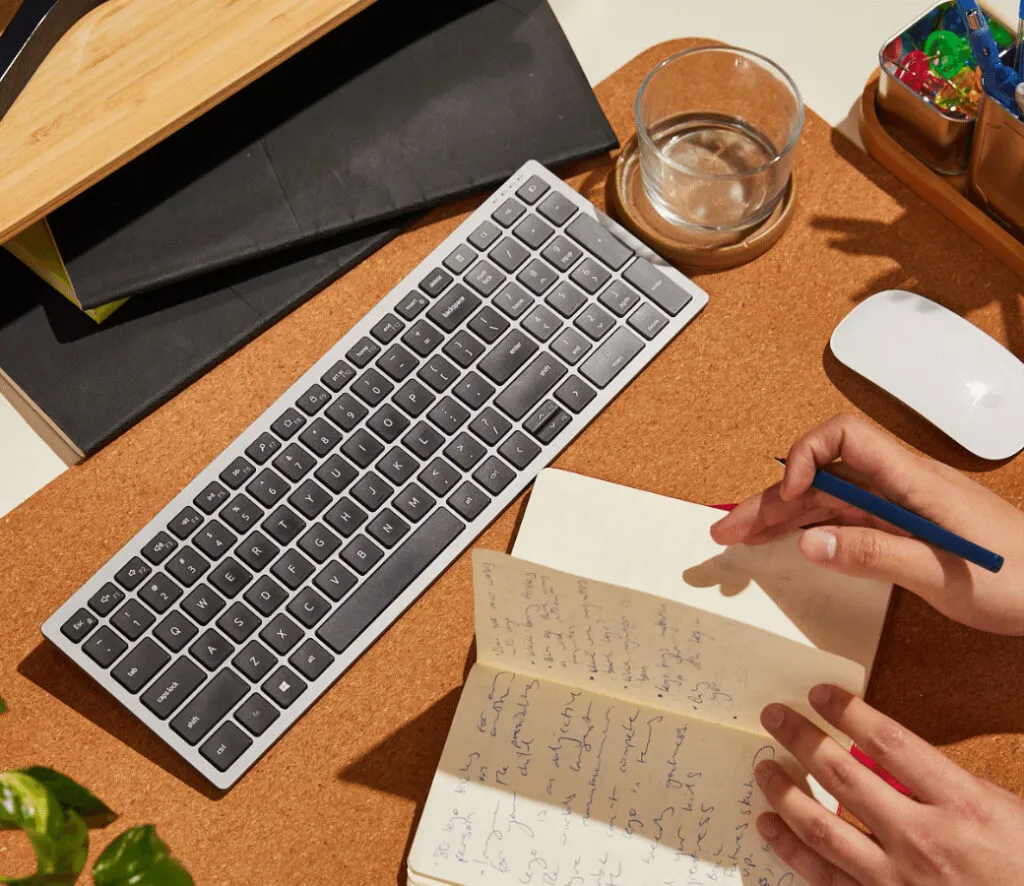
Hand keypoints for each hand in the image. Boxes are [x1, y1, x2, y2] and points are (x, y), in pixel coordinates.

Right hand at [709, 413, 1023, 634]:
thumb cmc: (1021, 581)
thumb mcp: (944, 574)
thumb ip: (876, 554)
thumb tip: (809, 542)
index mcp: (914, 481)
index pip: (846, 437)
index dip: (806, 456)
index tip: (789, 496)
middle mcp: (901, 486)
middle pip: (823, 475)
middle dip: (772, 497)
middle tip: (730, 528)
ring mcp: (901, 507)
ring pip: (827, 501)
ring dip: (782, 517)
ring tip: (741, 537)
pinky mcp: (904, 528)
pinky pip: (845, 522)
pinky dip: (810, 531)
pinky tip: (787, 544)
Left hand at [755, 685, 1023, 885]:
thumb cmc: (1022, 865)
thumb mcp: (1000, 810)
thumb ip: (943, 783)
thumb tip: (888, 756)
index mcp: (961, 805)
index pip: (889, 743)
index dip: (848, 712)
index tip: (818, 693)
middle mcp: (924, 842)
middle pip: (843, 778)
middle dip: (802, 740)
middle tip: (773, 716)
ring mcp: (899, 883)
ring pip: (822, 829)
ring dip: (784, 792)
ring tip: (763, 768)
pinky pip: (824, 878)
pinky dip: (790, 849)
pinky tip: (770, 826)